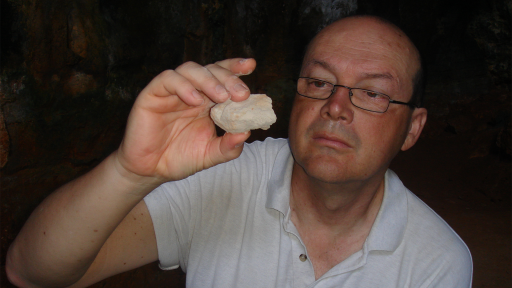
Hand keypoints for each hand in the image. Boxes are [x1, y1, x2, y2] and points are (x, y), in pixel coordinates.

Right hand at [116, 58, 255, 183]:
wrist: (150, 170)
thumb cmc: (180, 158)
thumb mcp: (210, 155)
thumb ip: (228, 147)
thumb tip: (246, 133)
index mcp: (208, 101)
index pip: (223, 77)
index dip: (235, 68)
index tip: (251, 65)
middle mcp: (192, 91)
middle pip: (211, 70)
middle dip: (228, 78)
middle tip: (241, 93)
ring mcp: (172, 91)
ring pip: (190, 69)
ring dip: (209, 80)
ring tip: (221, 97)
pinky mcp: (153, 94)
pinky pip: (168, 80)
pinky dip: (183, 85)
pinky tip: (194, 100)